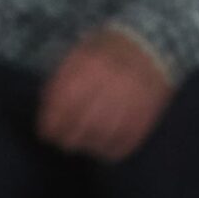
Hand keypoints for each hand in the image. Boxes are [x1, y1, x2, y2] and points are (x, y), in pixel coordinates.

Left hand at [35, 25, 175, 162]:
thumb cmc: (110, 48)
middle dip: (66, 138)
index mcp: (91, 64)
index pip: (64, 102)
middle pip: (81, 123)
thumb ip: (63, 74)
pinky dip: (110, 151)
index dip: (50, 122)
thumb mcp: (83, 50)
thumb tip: (46, 104)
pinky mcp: (145, 116)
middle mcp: (111, 84)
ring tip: (81, 144)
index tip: (45, 132)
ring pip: (102, 137)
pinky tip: (101, 148)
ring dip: (87, 145)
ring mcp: (131, 101)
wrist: (154, 46)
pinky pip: (124, 143)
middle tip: (62, 142)